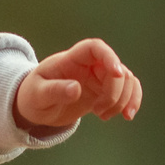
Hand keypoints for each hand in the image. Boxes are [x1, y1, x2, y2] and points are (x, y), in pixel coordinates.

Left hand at [13, 38, 142, 131]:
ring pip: (126, 80)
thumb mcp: (38, 95)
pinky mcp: (105, 91)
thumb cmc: (33, 97)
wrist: (37, 108)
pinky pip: (127, 91)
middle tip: (99, 112)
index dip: (109, 57)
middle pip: (115, 68)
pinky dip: (131, 101)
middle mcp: (89, 65)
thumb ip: (55, 91)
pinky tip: (126, 117)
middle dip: (115, 92)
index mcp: (71, 59)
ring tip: (104, 116)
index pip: (95, 48)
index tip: (117, 74)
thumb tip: (75, 89)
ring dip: (123, 99)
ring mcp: (99, 78)